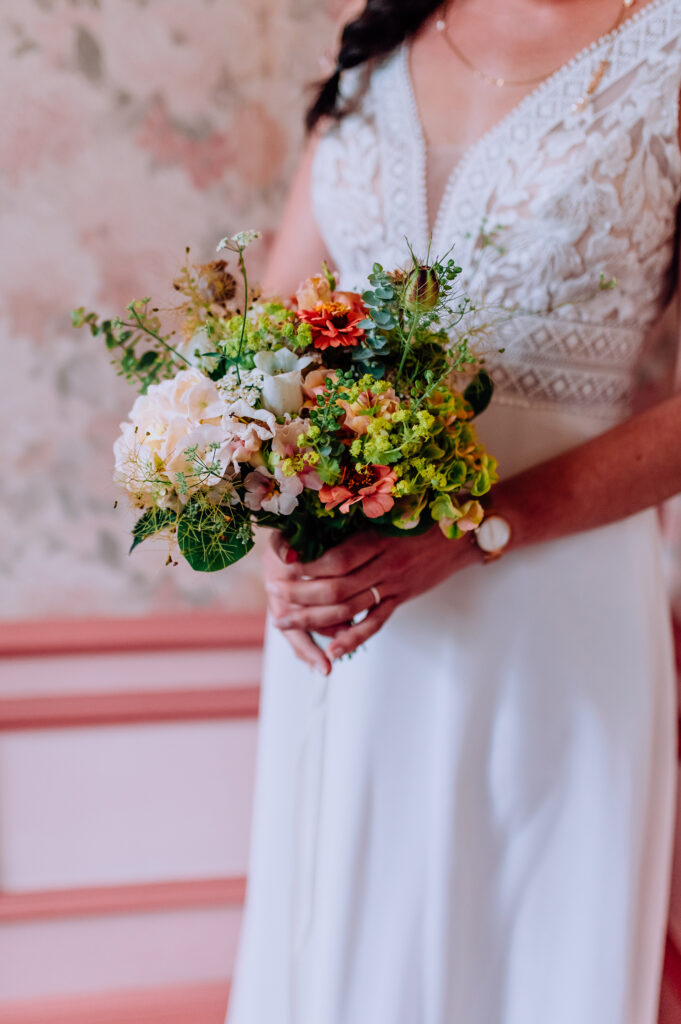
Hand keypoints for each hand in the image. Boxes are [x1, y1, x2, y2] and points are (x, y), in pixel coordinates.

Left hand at [266, 526, 480, 662]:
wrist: (463, 534)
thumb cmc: (421, 516)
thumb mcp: (387, 513)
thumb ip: (355, 523)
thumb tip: (314, 524)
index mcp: (378, 539)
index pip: (336, 559)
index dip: (305, 566)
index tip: (278, 566)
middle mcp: (385, 565)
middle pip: (336, 587)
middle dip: (299, 594)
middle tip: (272, 595)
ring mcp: (394, 586)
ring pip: (349, 609)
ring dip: (313, 619)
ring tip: (285, 622)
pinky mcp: (401, 599)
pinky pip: (375, 624)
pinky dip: (353, 638)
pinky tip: (332, 651)